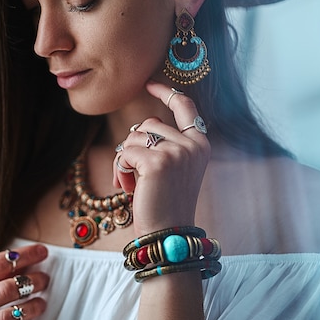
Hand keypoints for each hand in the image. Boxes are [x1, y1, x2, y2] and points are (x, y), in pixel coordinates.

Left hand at [113, 81, 210, 234]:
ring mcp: (177, 152)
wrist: (169, 235)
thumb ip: (166, 144)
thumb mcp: (174, 169)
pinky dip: (119, 170)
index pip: (185, 106)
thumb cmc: (166, 204)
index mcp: (200, 143)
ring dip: (124, 160)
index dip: (166, 92)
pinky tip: (127, 189)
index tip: (149, 84)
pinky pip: (124, 153)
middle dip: (134, 146)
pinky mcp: (157, 163)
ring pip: (133, 137)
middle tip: (133, 175)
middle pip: (148, 124)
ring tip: (131, 185)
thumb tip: (140, 128)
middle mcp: (193, 144)